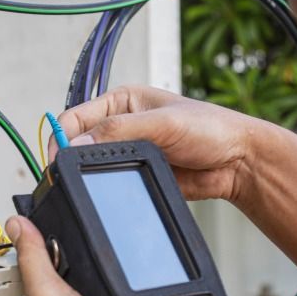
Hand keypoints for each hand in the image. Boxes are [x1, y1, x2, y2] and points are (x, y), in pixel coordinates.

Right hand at [55, 85, 269, 203]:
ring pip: (92, 166)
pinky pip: (110, 185)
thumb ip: (118, 130)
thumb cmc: (210, 129)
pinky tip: (108, 193)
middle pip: (79, 143)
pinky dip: (106, 190)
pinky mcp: (136, 176)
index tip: (58, 158)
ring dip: (89, 175)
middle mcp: (120, 125)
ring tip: (88, 184)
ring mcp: (128, 153)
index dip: (62, 137)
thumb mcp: (162, 123)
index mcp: (121, 102)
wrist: (239, 162)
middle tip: (67, 175)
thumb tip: (77, 143)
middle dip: (72, 158)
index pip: (76, 117)